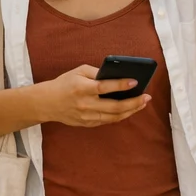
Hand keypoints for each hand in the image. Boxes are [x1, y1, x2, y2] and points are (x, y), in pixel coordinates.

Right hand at [37, 65, 151, 126]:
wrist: (48, 102)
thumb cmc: (65, 83)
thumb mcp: (78, 71)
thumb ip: (97, 73)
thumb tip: (116, 75)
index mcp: (82, 88)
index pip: (105, 87)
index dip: (121, 85)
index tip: (135, 82)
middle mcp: (85, 104)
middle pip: (114, 106)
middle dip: (133, 102)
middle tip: (146, 97)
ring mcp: (87, 117)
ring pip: (114, 117)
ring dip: (131, 110)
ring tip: (142, 103)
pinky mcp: (87, 124)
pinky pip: (108, 121)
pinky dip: (120, 115)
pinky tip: (129, 109)